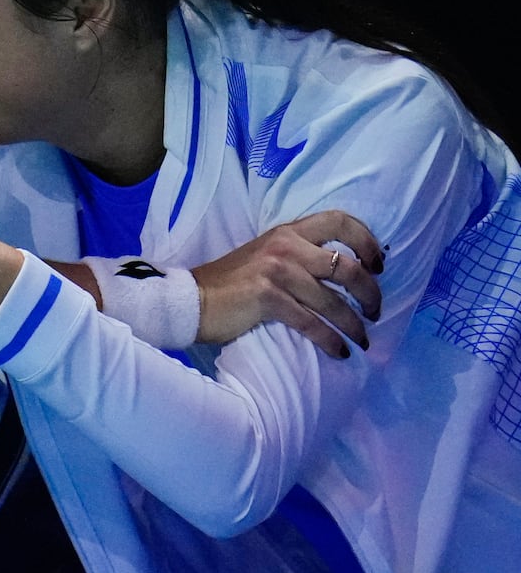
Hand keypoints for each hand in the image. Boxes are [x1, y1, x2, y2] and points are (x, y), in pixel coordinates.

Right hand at [193, 209, 383, 357]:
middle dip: (370, 293)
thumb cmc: (232, 282)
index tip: (378, 266)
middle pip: (347, 266)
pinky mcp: (268, 298)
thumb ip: (300, 255)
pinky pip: (312, 323)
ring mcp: (277, 271)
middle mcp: (285, 245)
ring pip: (333, 301)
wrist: (193, 300)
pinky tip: (340, 352)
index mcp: (288, 232)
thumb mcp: (267, 255)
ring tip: (362, 340)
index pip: (340, 221)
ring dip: (354, 325)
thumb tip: (343, 273)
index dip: (367, 242)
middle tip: (375, 311)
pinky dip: (331, 341)